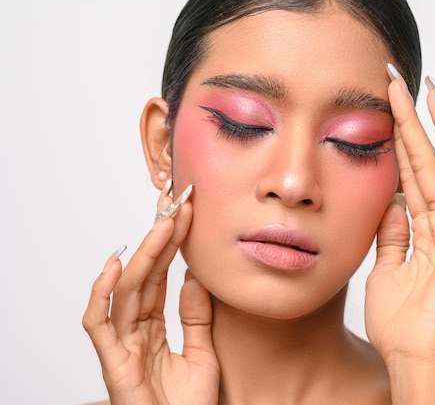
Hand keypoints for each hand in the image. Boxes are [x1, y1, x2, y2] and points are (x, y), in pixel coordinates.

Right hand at [83, 183, 219, 404]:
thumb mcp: (203, 353)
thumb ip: (196, 317)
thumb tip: (192, 278)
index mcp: (153, 329)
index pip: (160, 278)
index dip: (171, 246)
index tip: (185, 215)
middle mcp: (134, 332)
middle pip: (144, 276)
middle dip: (158, 238)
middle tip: (174, 204)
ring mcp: (121, 345)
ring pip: (127, 290)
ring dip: (145, 253)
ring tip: (162, 222)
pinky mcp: (112, 362)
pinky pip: (98, 323)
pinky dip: (102, 293)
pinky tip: (116, 263)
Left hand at [365, 69, 434, 366]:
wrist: (413, 354)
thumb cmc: (401, 320)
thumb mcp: (387, 265)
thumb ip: (392, 232)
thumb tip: (391, 202)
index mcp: (422, 230)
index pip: (409, 174)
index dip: (396, 142)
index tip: (382, 109)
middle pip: (429, 161)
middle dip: (415, 121)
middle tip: (402, 83)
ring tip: (433, 89)